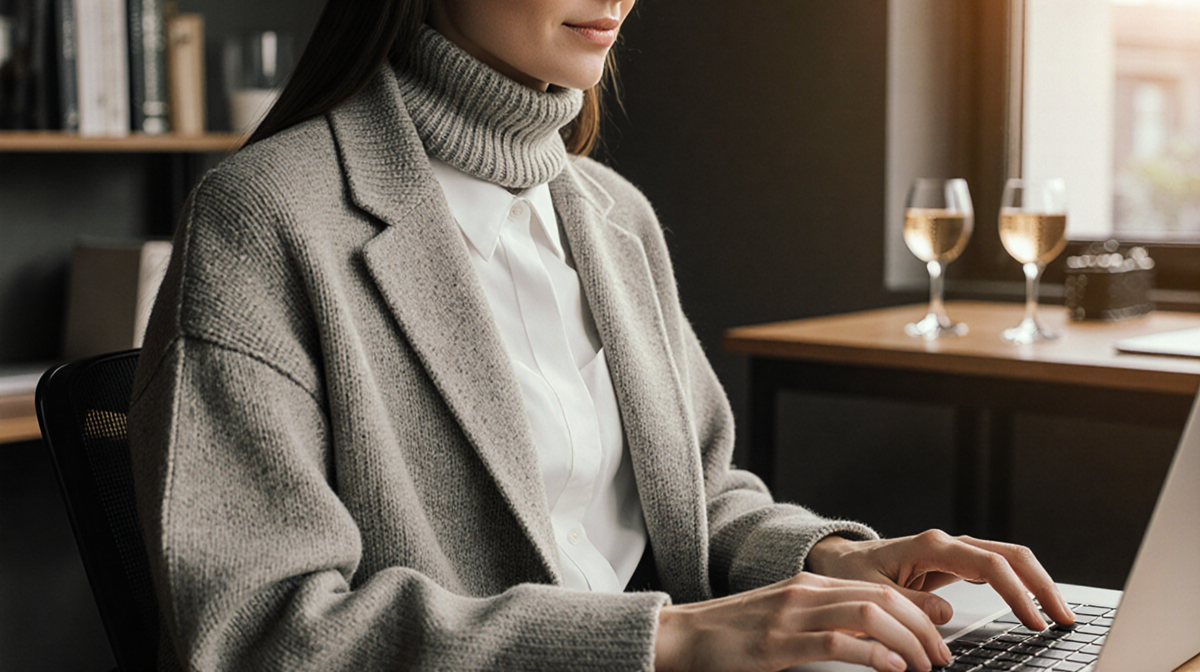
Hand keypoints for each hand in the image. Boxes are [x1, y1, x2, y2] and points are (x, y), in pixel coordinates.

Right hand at [653, 572, 951, 671]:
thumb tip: (874, 643)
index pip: (881, 589)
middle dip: (923, 627)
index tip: (937, 641)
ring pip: (870, 614)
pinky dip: (874, 655)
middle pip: (884, 597)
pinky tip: (893, 669)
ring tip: (924, 666)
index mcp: (811, 585)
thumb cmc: (733, 634)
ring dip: (908, 641)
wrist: (683, 636)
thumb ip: (825, 622)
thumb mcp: (786, 619)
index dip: (918, 614)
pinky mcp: (779, 642)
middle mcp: (807, 591)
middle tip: (941, 657)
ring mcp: (793, 614)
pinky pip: (838, 642)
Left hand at [805, 530, 1074, 630]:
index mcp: (930, 546)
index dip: (1015, 592)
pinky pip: (995, 569)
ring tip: (1057, 614)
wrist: (841, 559)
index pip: (988, 565)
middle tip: (1063, 617)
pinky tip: (1031, 605)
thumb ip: (909, 603)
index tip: (1033, 620)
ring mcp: (953, 551)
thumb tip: (945, 614)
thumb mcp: (874, 592)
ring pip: (1007, 559)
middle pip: (1008, 555)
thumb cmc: (853, 572)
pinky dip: (1018, 584)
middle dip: (1041, 584)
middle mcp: (947, 544)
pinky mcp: (954, 563)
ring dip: (1035, 583)